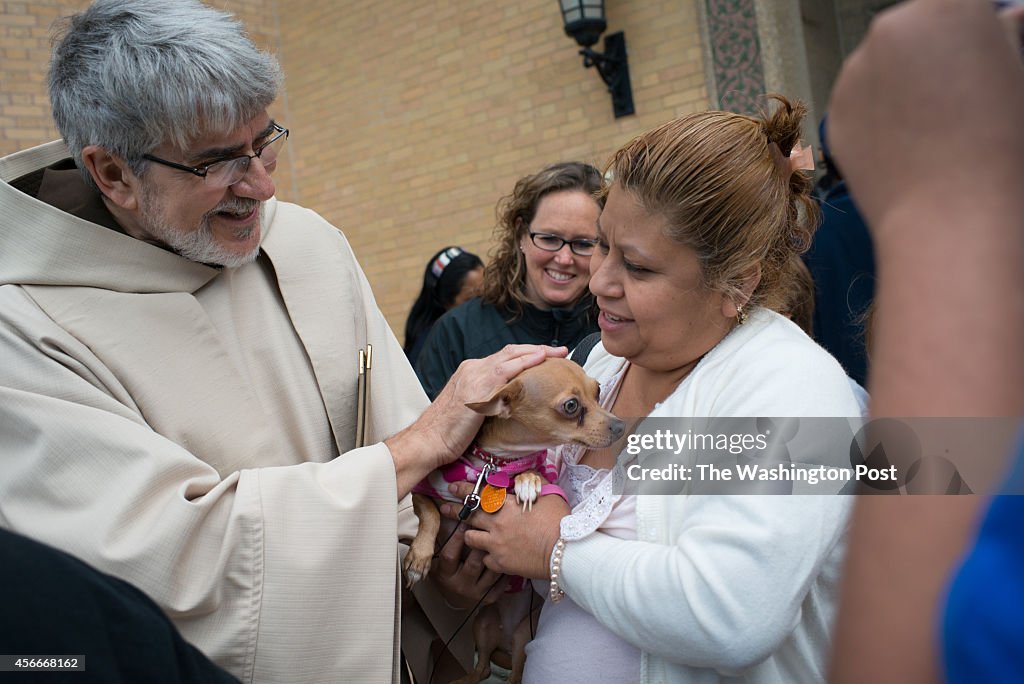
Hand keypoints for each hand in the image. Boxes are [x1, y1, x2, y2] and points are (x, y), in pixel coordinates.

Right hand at [386, 344, 566, 497]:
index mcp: (470, 372)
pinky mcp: (477, 388)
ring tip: (557, 353)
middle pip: (510, 352)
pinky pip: (505, 370)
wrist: (428, 441)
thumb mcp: (471, 410)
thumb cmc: (448, 433)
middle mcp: (472, 368)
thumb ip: (488, 401)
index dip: (526, 355)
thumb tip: (509, 405)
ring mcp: (474, 376)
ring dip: (537, 352)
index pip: (504, 358)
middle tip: (559, 351)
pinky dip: (525, 362)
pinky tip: (540, 360)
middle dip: (537, 349)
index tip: (545, 357)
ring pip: (510, 356)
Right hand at [429, 525, 507, 609]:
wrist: (458, 597)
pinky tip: (510, 555)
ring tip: (505, 538)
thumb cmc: (452, 570)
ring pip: (491, 571)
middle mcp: (460, 584)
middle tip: (490, 527)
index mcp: (446, 573)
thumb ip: (445, 541)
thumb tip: (449, 514)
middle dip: (482, 543)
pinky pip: (501, 581)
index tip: (464, 522)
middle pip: (474, 562)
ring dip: (498, 554)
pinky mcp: (490, 597)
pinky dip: (507, 567)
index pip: (450, 555)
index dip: (457, 538)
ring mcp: (476, 592)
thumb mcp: (444, 560)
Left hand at [441, 481, 568, 579]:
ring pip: (470, 538)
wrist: (565, 552)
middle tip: (444, 508)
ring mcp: (496, 544)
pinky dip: (487, 557)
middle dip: (453, 510)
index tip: (453, 488)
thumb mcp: (549, 495)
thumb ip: (535, 483)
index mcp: (507, 505)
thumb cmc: (560, 521)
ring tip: (470, 534)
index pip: (479, 494)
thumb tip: (529, 475)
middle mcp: (496, 524)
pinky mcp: (500, 563)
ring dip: (470, 535)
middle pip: (468, 515)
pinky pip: (484, 560)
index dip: (464, 490)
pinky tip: (492, 555)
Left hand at [827, 0, 1023, 239]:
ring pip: (882, 65)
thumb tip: (1009, 17)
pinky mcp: (835, 110)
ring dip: (900, 83)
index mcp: (948, 7)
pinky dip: (877, 116)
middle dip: (930, 53)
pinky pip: (860, 102)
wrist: (953, 214)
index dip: (969, 34)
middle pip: (913, 29)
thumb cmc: (1002, 145)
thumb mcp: (1019, 75)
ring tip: (931, 128)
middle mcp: (892, 28)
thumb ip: (1006, 37)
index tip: (975, 57)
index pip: (955, 6)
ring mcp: (855, 71)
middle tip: (955, 96)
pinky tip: (905, 147)